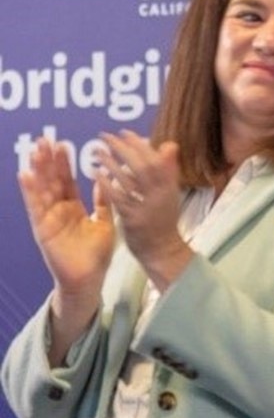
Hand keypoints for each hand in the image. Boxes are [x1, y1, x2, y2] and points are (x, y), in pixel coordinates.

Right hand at [18, 137, 116, 353]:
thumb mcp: (104, 223)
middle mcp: (58, 210)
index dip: (64, 163)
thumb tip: (103, 181)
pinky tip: (25, 174)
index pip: (67, 180)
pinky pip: (35, 207)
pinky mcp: (42, 228)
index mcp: (73, 208)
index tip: (63, 143)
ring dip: (37, 169)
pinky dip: (30, 190)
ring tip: (33, 150)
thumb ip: (103, 203)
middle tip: (44, 138)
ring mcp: (48, 218)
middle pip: (51, 180)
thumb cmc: (96, 254)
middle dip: (48, 160)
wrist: (89, 279)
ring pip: (42, 189)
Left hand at [93, 131, 190, 289]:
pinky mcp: (133, 219)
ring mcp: (147, 207)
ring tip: (96, 150)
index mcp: (170, 187)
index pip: (157, 159)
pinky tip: (95, 172)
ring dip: (111, 162)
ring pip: (129, 180)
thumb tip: (169, 145)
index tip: (125, 133)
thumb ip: (168, 170)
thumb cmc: (163, 221)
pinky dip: (106, 182)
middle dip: (124, 148)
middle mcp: (161, 195)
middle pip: (144, 166)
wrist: (163, 252)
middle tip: (105, 136)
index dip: (141, 144)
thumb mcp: (171, 194)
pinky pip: (118, 197)